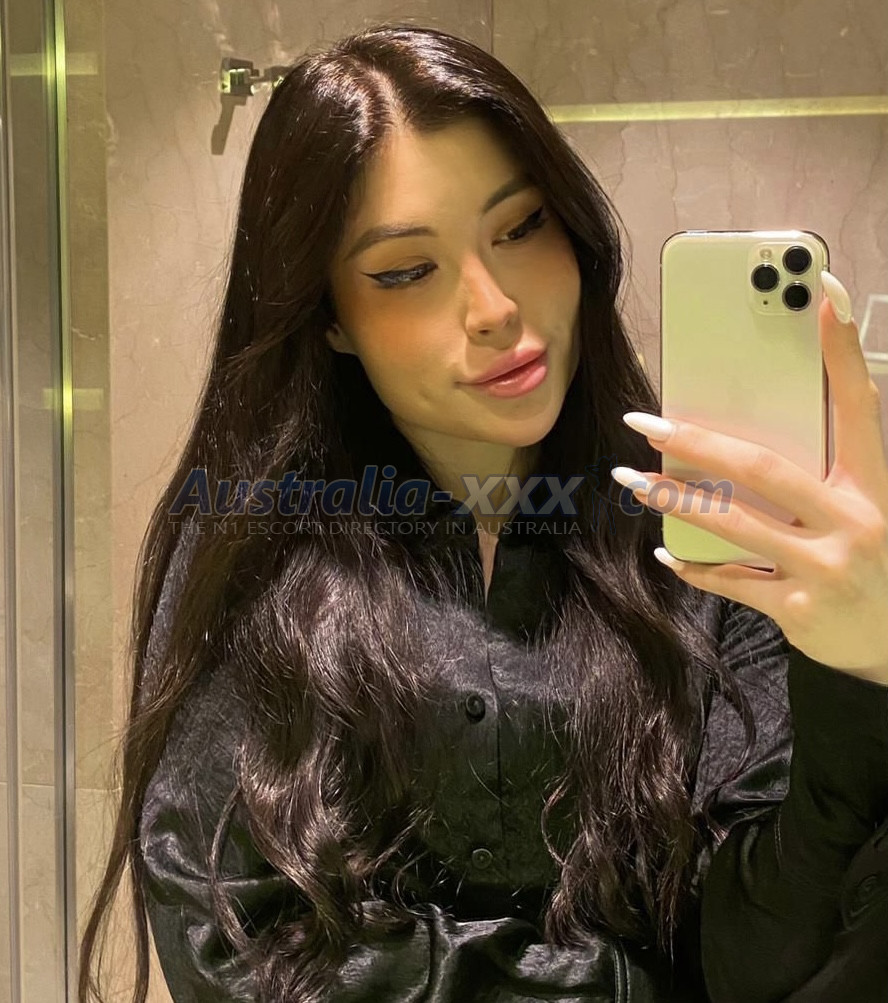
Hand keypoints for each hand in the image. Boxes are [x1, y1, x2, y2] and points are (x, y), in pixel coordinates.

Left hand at [614, 272, 887, 685]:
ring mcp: (826, 569)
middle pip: (764, 469)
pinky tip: (666, 554)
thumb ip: (825, 478)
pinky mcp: (800, 610)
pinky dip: (696, 568)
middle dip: (697, 442)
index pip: (859, 409)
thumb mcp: (870, 512)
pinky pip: (732, 582)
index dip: (842, 355)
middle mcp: (855, 523)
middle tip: (646, 421)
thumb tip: (743, 444)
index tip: (824, 297)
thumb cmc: (878, 563)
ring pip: (734, 524)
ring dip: (674, 499)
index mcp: (876, 488)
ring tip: (632, 479)